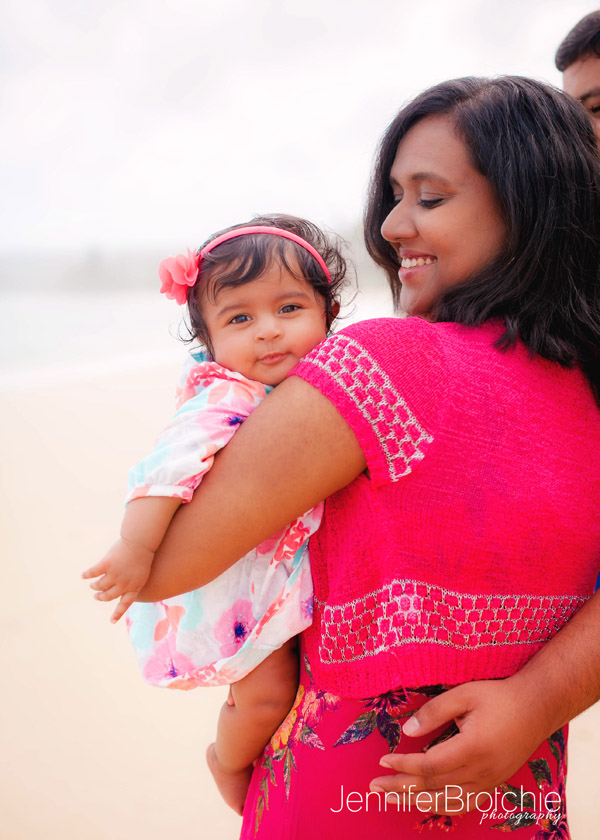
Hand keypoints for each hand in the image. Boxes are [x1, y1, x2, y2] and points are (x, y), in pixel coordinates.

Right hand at [82, 537, 154, 622]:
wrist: (141, 541)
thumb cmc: (142, 556)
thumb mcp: (141, 573)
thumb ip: (131, 583)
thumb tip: (119, 590)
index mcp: (134, 587)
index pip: (125, 604)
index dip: (118, 613)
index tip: (112, 621)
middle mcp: (124, 584)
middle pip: (108, 596)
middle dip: (101, 597)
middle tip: (96, 596)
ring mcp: (115, 575)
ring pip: (99, 585)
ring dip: (95, 586)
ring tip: (92, 585)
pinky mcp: (106, 565)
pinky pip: (93, 573)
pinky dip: (87, 575)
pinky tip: (83, 576)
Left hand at [369, 676, 549, 814]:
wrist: (537, 707)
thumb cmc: (499, 696)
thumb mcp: (464, 694)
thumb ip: (434, 711)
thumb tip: (407, 730)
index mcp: (472, 748)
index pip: (430, 766)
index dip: (404, 765)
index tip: (383, 762)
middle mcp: (481, 771)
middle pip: (434, 787)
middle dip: (401, 788)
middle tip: (375, 787)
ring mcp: (490, 781)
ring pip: (448, 800)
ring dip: (417, 801)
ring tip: (392, 799)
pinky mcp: (494, 783)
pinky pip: (464, 802)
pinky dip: (442, 805)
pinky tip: (426, 803)